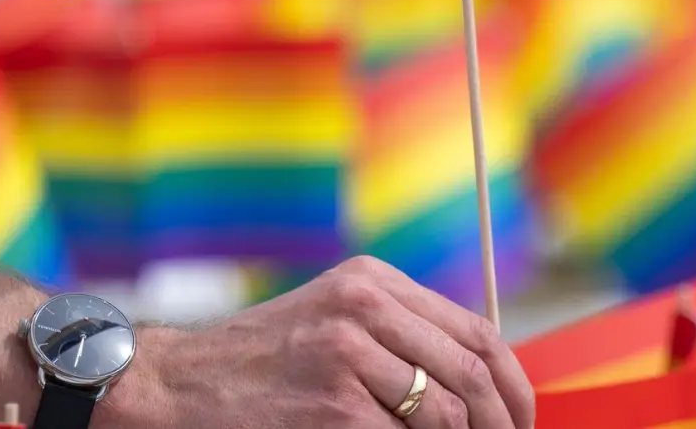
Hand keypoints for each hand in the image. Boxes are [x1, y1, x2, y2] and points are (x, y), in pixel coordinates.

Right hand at [106, 256, 534, 428]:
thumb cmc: (263, 361)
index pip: (477, 332)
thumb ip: (401, 335)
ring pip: (446, 414)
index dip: (512, 384)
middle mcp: (366, 307)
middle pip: (472, 372)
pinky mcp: (336, 408)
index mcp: (374, 281)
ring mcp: (349, 356)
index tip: (520, 418)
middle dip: (502, 422)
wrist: (175, 383)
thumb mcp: (334, 319)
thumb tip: (482, 382)